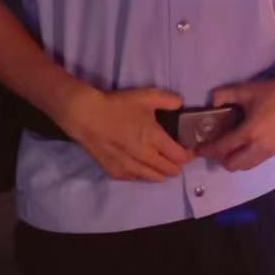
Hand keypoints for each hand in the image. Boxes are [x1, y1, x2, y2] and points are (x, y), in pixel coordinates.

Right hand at [58, 87, 193, 181]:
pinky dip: (143, 175)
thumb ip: (168, 100)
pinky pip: (136, 179)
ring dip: (162, 174)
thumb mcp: (146, 96)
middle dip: (177, 166)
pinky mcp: (115, 172)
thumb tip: (180, 104)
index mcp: (154, 138)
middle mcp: (144, 156)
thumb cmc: (117, 105)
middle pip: (169, 170)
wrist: (86, 116)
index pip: (179, 156)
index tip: (189, 152)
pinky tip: (144, 169)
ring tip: (164, 168)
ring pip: (154, 178)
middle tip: (178, 160)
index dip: (188, 156)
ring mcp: (129, 166)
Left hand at [194, 73, 274, 171]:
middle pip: (234, 165)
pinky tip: (252, 143)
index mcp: (249, 132)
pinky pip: (261, 159)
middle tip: (216, 148)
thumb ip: (225, 94)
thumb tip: (211, 101)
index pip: (222, 148)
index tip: (198, 150)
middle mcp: (260, 147)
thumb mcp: (248, 90)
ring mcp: (273, 151)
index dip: (207, 150)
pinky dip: (251, 156)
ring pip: (248, 166)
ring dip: (237, 160)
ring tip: (232, 148)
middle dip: (221, 159)